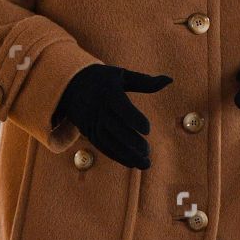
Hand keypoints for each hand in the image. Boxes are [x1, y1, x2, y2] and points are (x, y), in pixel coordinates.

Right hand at [51, 63, 172, 168]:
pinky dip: (117, 156)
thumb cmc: (103, 79)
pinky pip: (102, 147)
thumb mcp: (122, 75)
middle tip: (148, 152)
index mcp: (108, 91)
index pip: (120, 106)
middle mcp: (98, 108)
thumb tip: (169, 80)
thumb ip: (145, 82)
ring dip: (126, 155)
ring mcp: (91, 121)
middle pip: (114, 128)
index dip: (133, 118)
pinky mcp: (88, 132)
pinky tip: (132, 163)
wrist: (70, 85)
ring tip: (145, 164)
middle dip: (131, 142)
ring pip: (108, 141)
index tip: (148, 130)